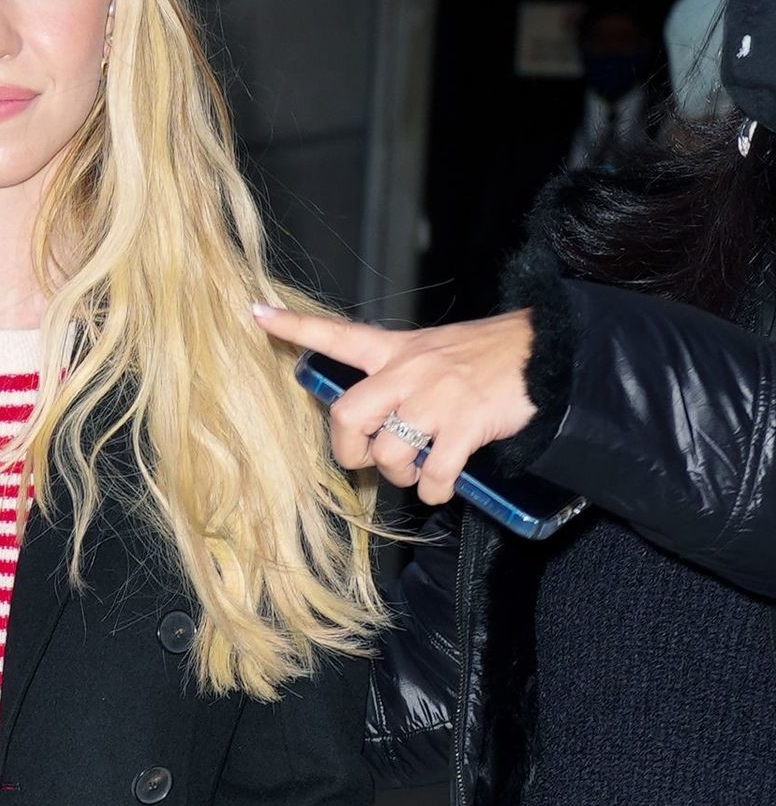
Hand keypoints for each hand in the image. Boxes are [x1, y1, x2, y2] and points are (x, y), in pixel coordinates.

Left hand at [252, 304, 536, 506]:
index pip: (338, 334)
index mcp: (398, 349)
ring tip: (419, 470)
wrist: (548, 355)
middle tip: (366, 460)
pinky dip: (435, 491)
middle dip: (348, 450)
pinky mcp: (465, 425)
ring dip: (400, 475)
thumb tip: (376, 421)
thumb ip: (401, 375)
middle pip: (346, 416)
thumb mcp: (437, 350)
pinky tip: (442, 486)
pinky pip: (434, 475)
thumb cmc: (490, 356)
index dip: (295, 327)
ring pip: (388, 454)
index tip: (257, 314)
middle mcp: (410, 371)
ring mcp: (437, 399)